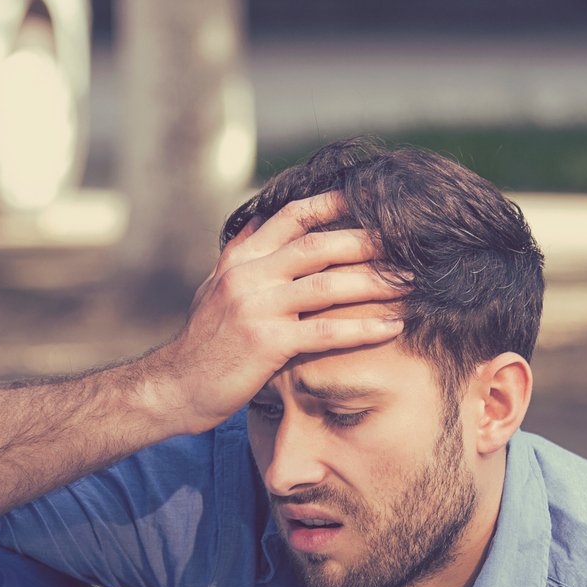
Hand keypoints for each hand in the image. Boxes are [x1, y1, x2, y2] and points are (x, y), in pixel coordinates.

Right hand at [145, 191, 407, 432]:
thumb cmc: (203, 344)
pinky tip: (392, 327)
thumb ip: (242, 257)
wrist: (175, 388)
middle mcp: (248, 276)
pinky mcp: (267, 343)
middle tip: (407, 243)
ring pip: (327, 284)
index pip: (290, 217)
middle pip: (318, 245)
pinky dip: (363, 327)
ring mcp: (256, 307)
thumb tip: (260, 222)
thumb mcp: (215, 289)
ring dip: (374, 282)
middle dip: (366, 241)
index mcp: (240, 260)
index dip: (332, 204)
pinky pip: (325, 330)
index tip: (368, 199)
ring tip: (410, 282)